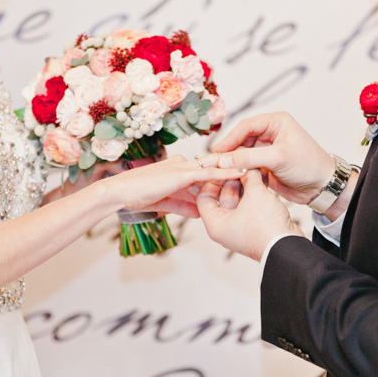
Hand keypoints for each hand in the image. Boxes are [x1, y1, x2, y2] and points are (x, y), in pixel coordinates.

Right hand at [102, 154, 245, 216]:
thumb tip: (200, 212)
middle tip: (256, 170)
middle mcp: (183, 164)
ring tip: (256, 167)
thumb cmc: (137, 197)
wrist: (121, 193)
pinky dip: (225, 173)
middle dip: (233, 168)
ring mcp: (183, 167)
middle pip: (214, 167)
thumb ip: (184, 206)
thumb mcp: (166, 203)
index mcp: (179, 169)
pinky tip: (241, 172)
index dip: (224, 176)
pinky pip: (208, 172)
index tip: (242, 179)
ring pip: (215, 166)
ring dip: (234, 168)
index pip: (206, 172)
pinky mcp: (182, 173)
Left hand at [196, 169, 303, 260]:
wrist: (288, 247)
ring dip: (245, 185)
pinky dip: (253, 193)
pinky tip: (261, 179)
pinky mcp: (254, 226)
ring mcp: (240, 227)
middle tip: (241, 166)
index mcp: (216, 224)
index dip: (212, 180)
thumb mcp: (255, 195)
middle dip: (232, 179)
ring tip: (253, 169)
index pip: (204, 197)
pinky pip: (249, 205)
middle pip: (222, 197)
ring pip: (238, 200)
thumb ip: (249, 177)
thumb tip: (248, 167)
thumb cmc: (266, 229)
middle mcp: (225, 227)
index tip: (223, 168)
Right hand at [213, 112, 334, 204]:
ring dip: (234, 163)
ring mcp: (267, 150)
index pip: (246, 126)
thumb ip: (250, 157)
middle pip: (241, 140)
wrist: (322, 187)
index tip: (217, 152)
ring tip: (221, 173)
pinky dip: (239, 172)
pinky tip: (231, 179)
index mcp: (276, 122)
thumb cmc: (309, 165)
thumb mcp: (278, 158)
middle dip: (229, 152)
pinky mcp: (265, 165)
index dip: (230, 138)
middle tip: (215, 164)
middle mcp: (270, 134)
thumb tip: (224, 159)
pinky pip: (247, 166)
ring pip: (242, 154)